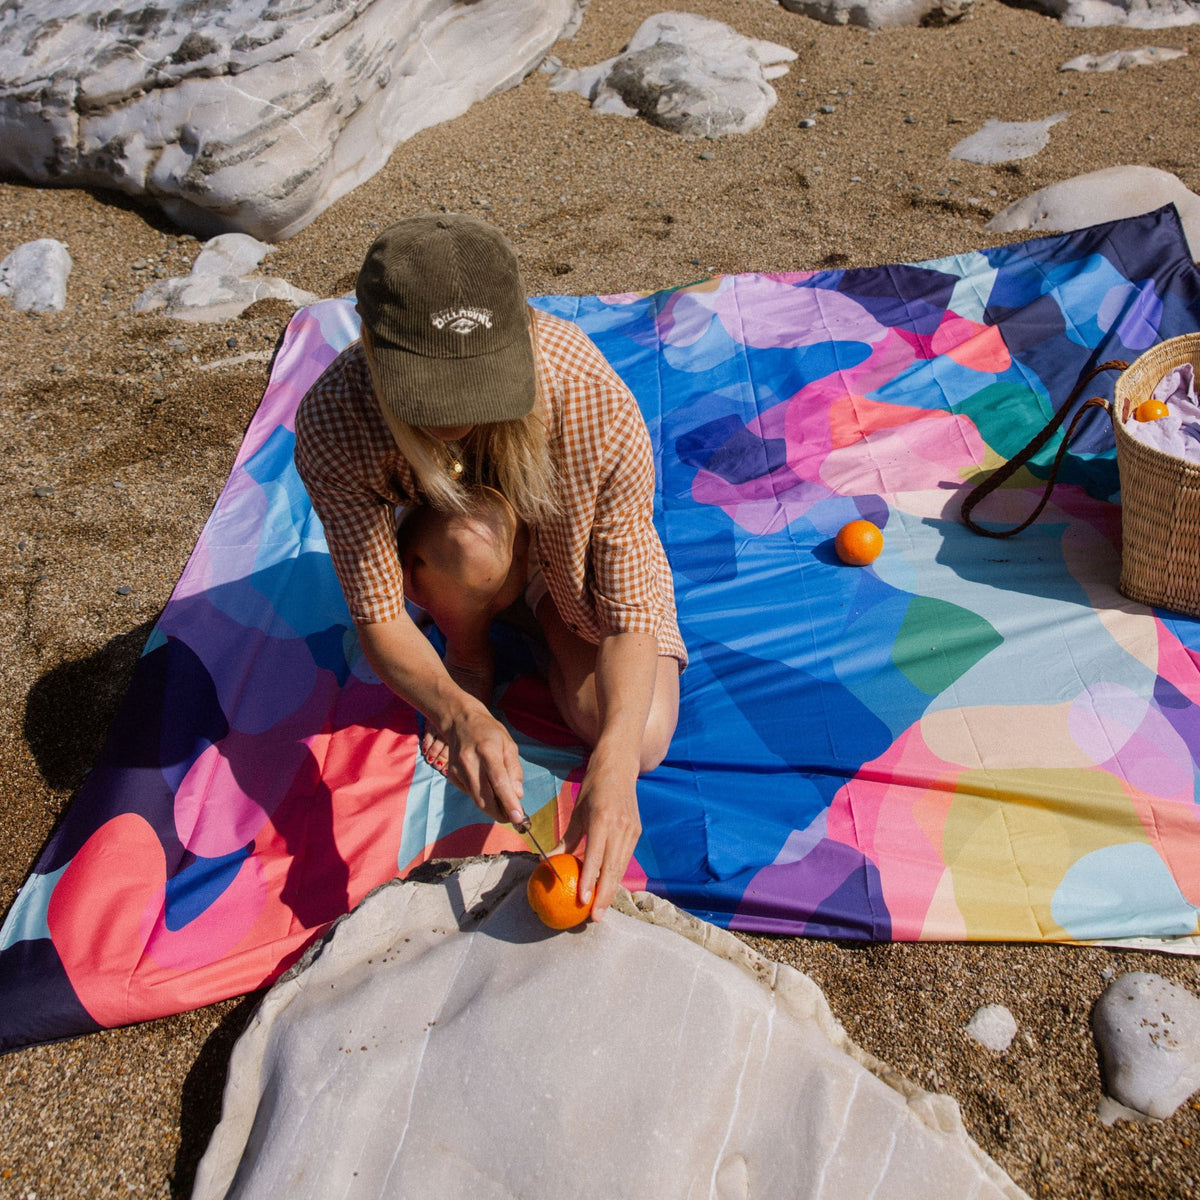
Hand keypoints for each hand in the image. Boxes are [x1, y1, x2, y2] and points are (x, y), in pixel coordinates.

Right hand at [439, 701, 525, 825]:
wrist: (460, 720)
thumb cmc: (489, 731)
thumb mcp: (508, 744)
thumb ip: (514, 769)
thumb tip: (518, 795)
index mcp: (487, 751)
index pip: (499, 782)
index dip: (509, 802)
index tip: (518, 818)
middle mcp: (469, 762)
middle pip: (484, 798)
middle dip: (500, 813)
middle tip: (513, 818)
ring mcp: (457, 770)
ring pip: (476, 799)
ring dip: (492, 809)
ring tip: (505, 808)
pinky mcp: (451, 775)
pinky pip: (469, 793)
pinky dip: (481, 796)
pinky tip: (488, 789)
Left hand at [561, 752, 640, 921]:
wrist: (620, 765)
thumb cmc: (593, 786)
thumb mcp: (577, 810)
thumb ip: (568, 839)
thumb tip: (551, 863)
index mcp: (602, 819)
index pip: (596, 857)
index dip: (589, 881)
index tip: (582, 900)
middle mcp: (620, 827)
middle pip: (613, 868)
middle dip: (604, 895)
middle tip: (594, 917)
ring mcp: (632, 830)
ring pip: (621, 867)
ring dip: (612, 889)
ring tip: (600, 909)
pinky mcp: (637, 832)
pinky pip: (625, 858)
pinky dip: (616, 875)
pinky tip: (608, 888)